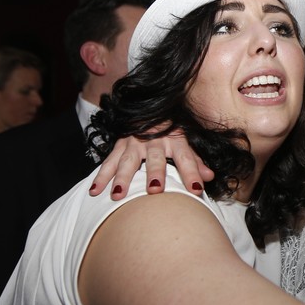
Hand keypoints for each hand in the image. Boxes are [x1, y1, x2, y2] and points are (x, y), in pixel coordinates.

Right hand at [88, 128, 213, 198]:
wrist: (148, 109)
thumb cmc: (170, 133)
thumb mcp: (185, 144)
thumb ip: (195, 162)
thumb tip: (209, 176)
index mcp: (175, 141)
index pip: (186, 158)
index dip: (192, 173)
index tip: (196, 190)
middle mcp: (155, 141)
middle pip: (155, 159)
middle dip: (154, 174)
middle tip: (154, 190)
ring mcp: (135, 142)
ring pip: (128, 161)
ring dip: (122, 178)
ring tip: (118, 194)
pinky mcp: (119, 145)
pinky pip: (109, 162)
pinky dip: (101, 176)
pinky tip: (95, 190)